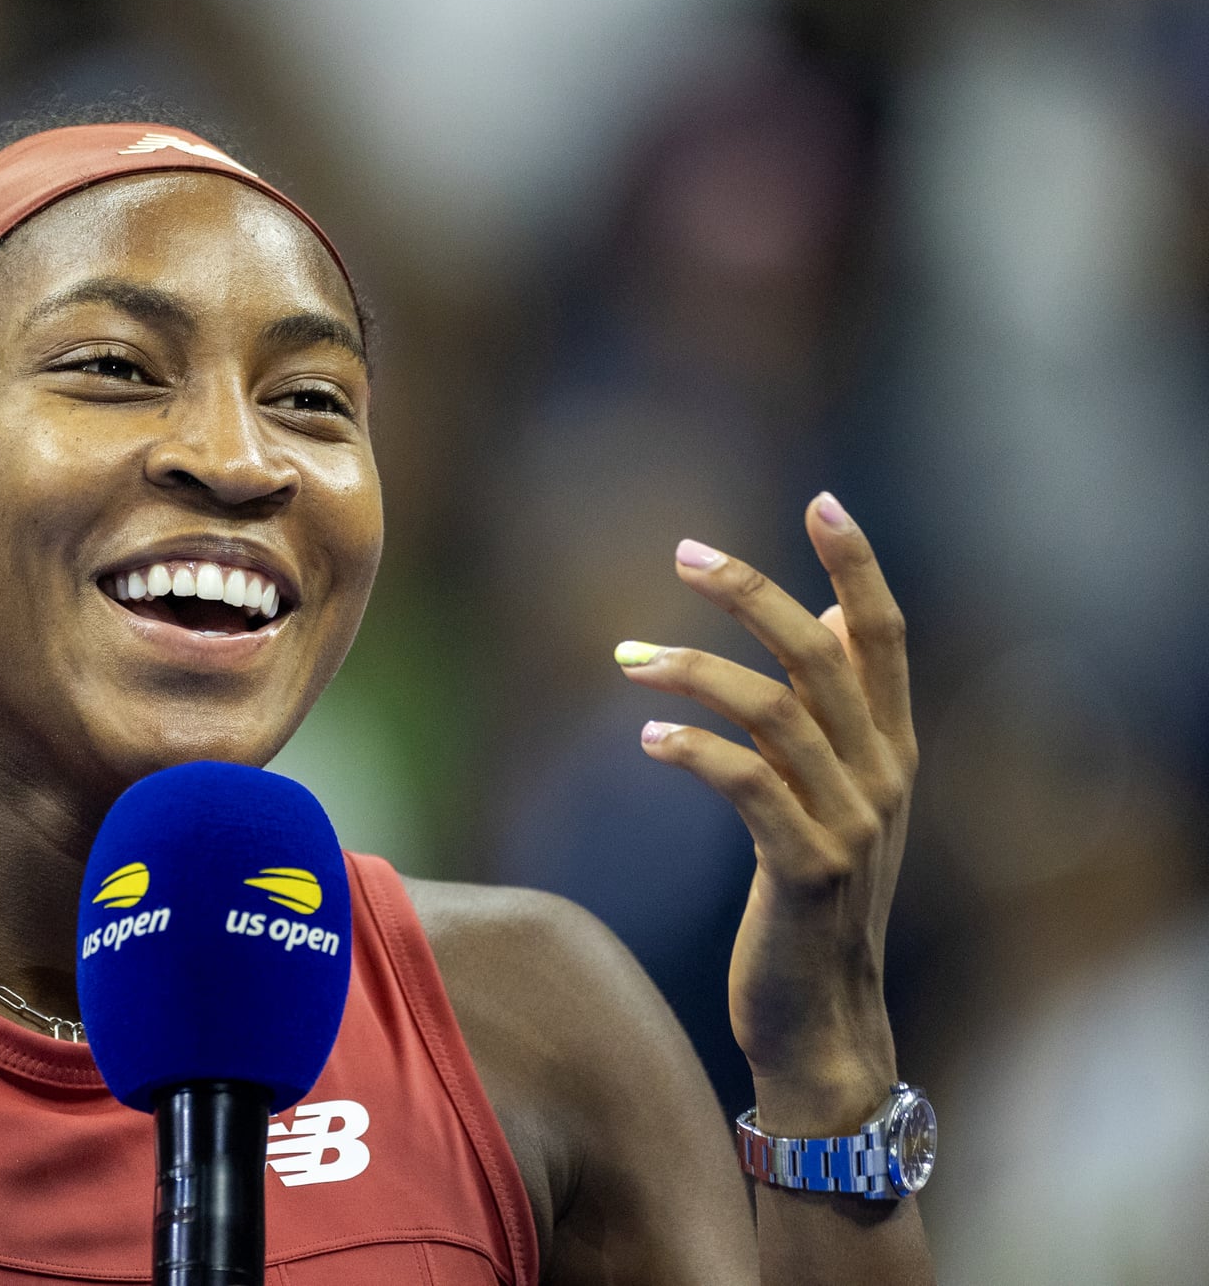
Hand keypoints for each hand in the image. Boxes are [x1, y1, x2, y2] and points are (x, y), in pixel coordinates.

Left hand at [613, 492, 917, 1132]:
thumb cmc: (813, 896)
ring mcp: (852, 824)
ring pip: (777, 711)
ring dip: (695, 670)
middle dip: (754, 593)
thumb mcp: (840, 796)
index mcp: (891, 747)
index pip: (884, 636)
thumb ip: (836, 713)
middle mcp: (883, 775)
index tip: (824, 500)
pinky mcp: (805, 869)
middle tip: (683, 551)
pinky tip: (648, 738)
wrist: (821, 1019)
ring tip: (628, 656)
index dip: (859, 565)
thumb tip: (824, 617)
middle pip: (823, 654)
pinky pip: (748, 786)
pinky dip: (695, 750)